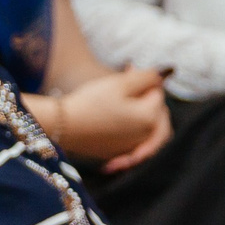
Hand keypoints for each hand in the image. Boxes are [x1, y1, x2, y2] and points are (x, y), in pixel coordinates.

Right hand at [34, 66, 169, 166]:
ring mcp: (133, 148)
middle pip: (159, 115)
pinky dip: (133, 132)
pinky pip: (136, 145)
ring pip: (151, 131)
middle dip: (149, 99)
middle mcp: (146, 136)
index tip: (127, 69)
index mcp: (150, 117)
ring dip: (146, 117)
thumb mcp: (120, 83)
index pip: (157, 94)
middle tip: (129, 87)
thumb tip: (160, 76)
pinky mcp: (119, 154)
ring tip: (131, 103)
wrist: (64, 126)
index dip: (144, 80)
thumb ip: (146, 76)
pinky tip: (121, 123)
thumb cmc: (91, 102)